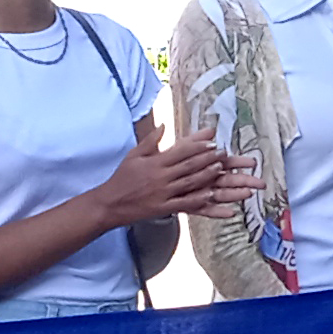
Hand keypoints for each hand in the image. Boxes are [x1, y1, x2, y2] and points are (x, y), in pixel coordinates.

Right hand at [97, 131, 258, 224]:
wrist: (110, 203)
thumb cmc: (122, 178)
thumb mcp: (134, 155)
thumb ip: (150, 141)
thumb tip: (164, 125)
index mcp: (154, 162)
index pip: (180, 151)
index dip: (197, 146)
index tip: (211, 141)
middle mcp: (160, 176)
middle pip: (188, 165)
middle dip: (207, 158)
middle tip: (222, 153)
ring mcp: (162, 193)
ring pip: (189, 183)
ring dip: (206, 175)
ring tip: (221, 169)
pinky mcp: (162, 207)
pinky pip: (183, 202)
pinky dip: (198, 198)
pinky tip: (211, 194)